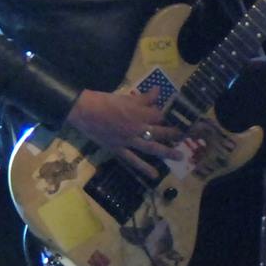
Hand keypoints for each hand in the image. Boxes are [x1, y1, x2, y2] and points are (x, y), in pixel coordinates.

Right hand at [66, 86, 186, 179]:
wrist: (83, 111)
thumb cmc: (102, 101)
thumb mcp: (124, 97)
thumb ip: (142, 97)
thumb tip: (157, 90)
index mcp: (138, 112)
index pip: (157, 114)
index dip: (161, 113)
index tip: (161, 114)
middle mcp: (137, 128)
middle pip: (159, 131)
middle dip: (171, 133)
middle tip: (182, 135)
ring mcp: (128, 140)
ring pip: (151, 147)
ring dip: (167, 152)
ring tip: (179, 156)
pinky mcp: (118, 149)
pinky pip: (133, 160)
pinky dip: (144, 168)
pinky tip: (155, 175)